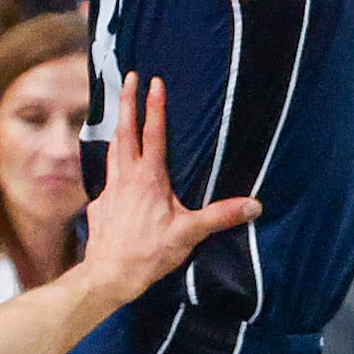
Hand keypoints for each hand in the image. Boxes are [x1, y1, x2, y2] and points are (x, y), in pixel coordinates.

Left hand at [83, 77, 260, 300]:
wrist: (108, 275)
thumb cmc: (148, 253)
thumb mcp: (189, 234)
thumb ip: (221, 216)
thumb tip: (254, 205)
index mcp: (149, 178)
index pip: (153, 134)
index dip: (154, 106)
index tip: (154, 82)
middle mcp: (126, 177)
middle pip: (124, 131)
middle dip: (127, 102)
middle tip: (128, 78)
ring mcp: (109, 190)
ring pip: (113, 151)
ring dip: (118, 128)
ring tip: (120, 113)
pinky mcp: (99, 205)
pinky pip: (107, 177)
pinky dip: (113, 166)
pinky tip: (117, 172)